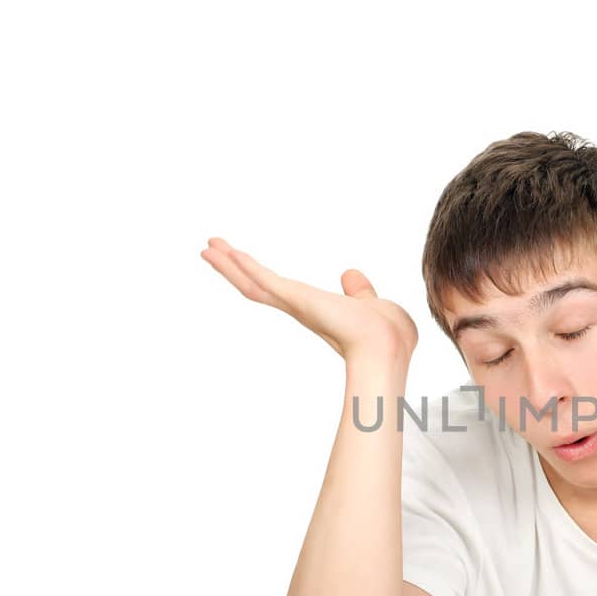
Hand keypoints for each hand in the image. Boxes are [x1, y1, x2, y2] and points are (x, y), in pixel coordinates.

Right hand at [200, 237, 418, 363]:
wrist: (388, 347)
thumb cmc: (388, 335)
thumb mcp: (370, 303)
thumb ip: (359, 291)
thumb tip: (350, 275)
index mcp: (315, 310)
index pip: (278, 291)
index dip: (258, 276)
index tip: (241, 261)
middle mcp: (300, 309)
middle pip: (255, 287)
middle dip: (233, 268)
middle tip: (210, 250)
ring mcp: (297, 305)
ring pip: (253, 284)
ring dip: (229, 264)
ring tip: (208, 248)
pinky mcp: (298, 300)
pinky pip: (266, 281)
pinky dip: (246, 266)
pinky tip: (230, 252)